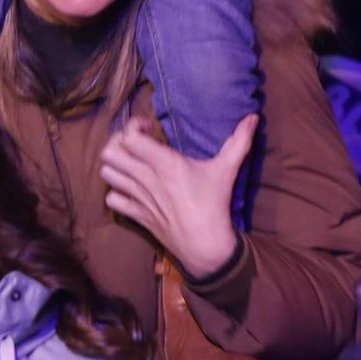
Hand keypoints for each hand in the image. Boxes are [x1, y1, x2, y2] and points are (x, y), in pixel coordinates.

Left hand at [98, 114, 255, 280]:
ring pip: (106, 173)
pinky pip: (110, 199)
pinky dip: (115, 191)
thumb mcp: (227, 169)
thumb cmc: (215, 203)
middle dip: (118, 142)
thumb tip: (254, 117)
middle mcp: (145, 179)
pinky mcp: (134, 214)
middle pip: (109, 153)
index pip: (130, 137)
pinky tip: (129, 188)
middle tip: (134, 143)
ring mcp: (136, 197)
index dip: (133, 126)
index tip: (148, 127)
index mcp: (164, 164)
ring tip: (130, 163)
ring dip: (115, 165)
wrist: (204, 242)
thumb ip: (239, 140)